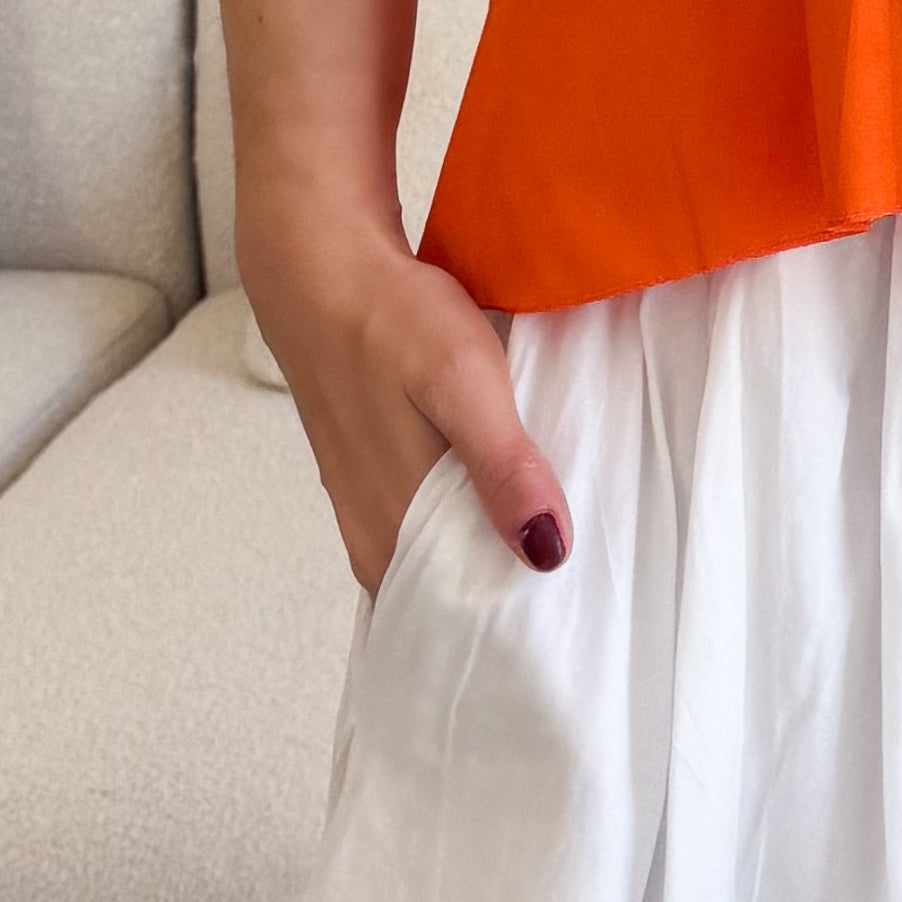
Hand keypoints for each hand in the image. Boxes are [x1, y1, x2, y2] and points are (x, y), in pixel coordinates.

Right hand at [241, 203, 571, 594]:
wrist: (320, 267)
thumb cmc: (390, 321)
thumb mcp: (462, 382)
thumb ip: (501, 468)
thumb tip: (547, 552)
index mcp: (393, 531)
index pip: (458, 623)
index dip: (516, 633)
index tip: (572, 635)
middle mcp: (374, 534)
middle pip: (449, 599)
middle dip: (508, 606)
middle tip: (581, 608)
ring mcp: (367, 504)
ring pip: (437, 560)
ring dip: (488, 561)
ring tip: (555, 559)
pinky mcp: (370, 473)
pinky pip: (425, 522)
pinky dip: (466, 523)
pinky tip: (504, 502)